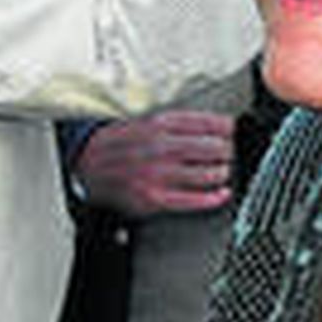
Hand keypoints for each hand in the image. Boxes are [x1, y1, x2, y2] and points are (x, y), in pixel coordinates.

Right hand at [74, 110, 235, 216]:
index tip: (232, 129)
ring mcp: (158, 173)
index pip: (202, 122)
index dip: (223, 127)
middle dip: (225, 151)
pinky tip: (222, 194)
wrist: (89, 164)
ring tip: (225, 171)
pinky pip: (192, 200)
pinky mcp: (155, 197)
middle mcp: (159, 146)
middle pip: (208, 148)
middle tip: (230, 152)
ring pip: (204, 174)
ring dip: (221, 172)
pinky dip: (212, 197)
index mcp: (157, 124)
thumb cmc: (121, 144)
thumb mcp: (146, 121)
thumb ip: (177, 124)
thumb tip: (215, 125)